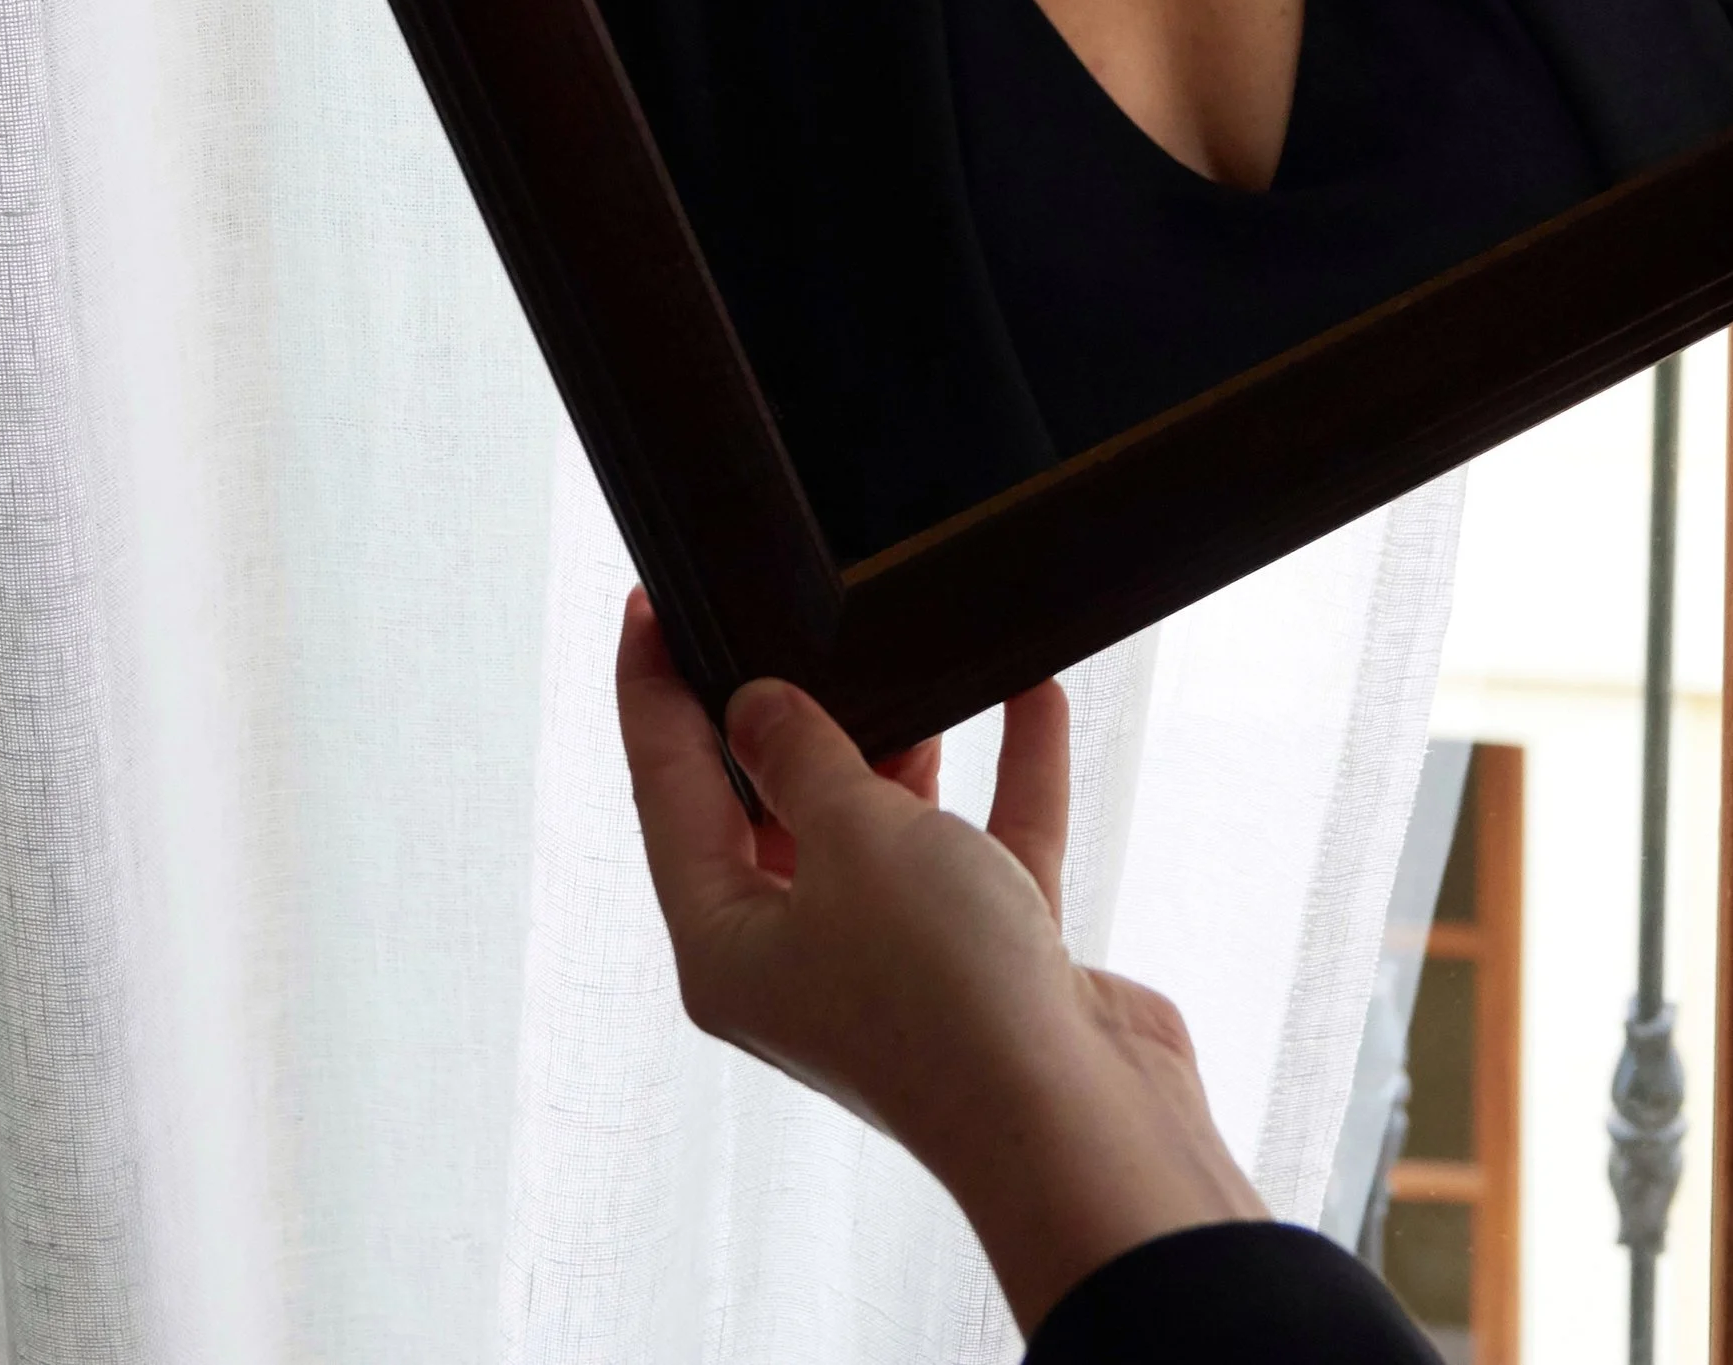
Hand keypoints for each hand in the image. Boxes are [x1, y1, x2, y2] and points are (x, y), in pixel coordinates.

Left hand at [616, 592, 1263, 1328]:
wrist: (1082, 1125)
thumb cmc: (944, 996)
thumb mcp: (852, 838)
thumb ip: (801, 755)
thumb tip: (757, 708)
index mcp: (727, 946)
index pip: (667, 794)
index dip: (653, 694)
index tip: (650, 606)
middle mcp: (800, 960)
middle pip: (770, 811)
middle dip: (786, 715)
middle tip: (784, 615)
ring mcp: (896, 965)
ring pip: (880, 829)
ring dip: (903, 745)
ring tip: (913, 653)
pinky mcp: (988, 963)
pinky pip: (984, 846)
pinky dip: (1006, 774)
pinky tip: (1031, 692)